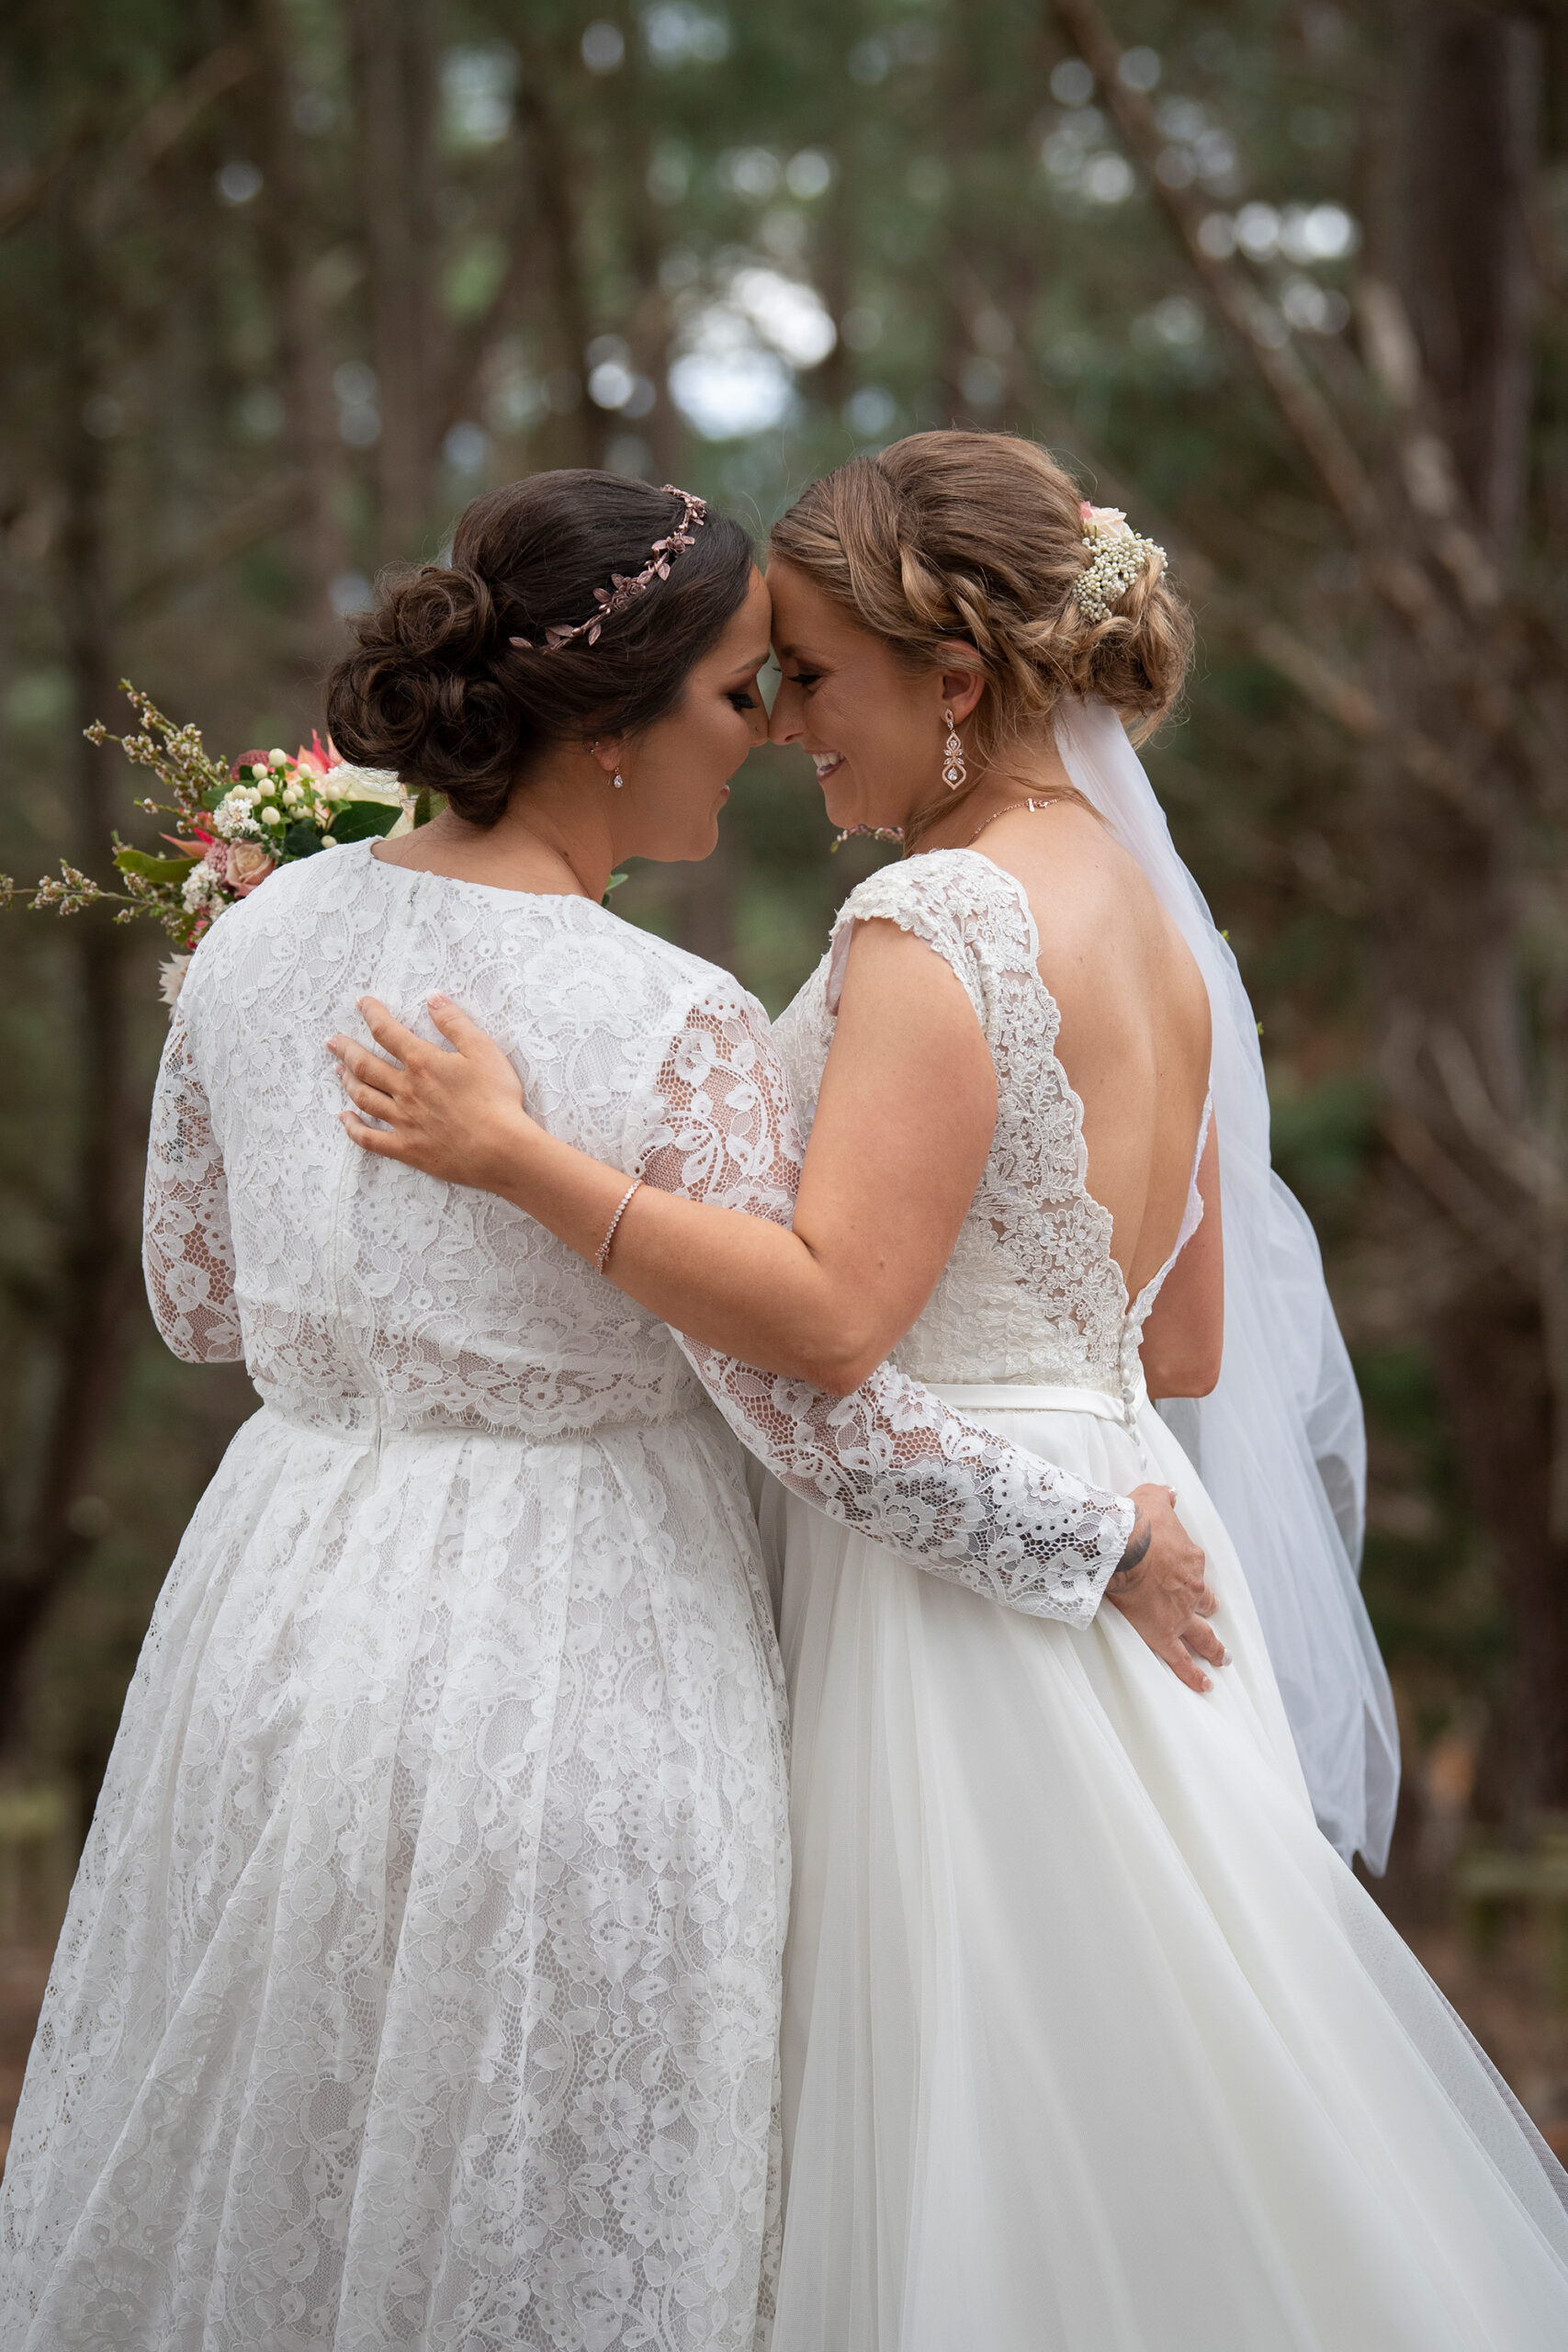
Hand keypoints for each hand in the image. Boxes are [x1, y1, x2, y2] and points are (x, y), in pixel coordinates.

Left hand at [327, 993, 535, 1189]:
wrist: (502, 1150)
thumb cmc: (497, 1099)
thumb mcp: (483, 1050)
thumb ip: (455, 1023)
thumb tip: (432, 998)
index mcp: (422, 1063)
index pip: (387, 1032)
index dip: (372, 1014)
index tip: (363, 1004)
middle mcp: (405, 1089)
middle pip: (365, 1065)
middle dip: (346, 1049)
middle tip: (332, 1041)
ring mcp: (403, 1120)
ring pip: (363, 1097)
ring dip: (347, 1082)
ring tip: (338, 1071)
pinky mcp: (407, 1148)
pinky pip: (370, 1138)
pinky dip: (353, 1128)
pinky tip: (344, 1119)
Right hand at [1103, 1484, 1223, 1693]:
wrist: (1123, 1544)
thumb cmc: (1134, 1520)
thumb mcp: (1152, 1499)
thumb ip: (1163, 1498)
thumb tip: (1170, 1494)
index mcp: (1189, 1558)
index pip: (1194, 1568)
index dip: (1189, 1573)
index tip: (1183, 1575)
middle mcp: (1191, 1587)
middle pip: (1205, 1604)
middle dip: (1209, 1611)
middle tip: (1213, 1620)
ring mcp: (1180, 1613)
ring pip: (1203, 1635)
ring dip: (1214, 1648)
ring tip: (1222, 1659)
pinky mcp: (1163, 1633)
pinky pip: (1182, 1660)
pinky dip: (1194, 1675)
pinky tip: (1205, 1686)